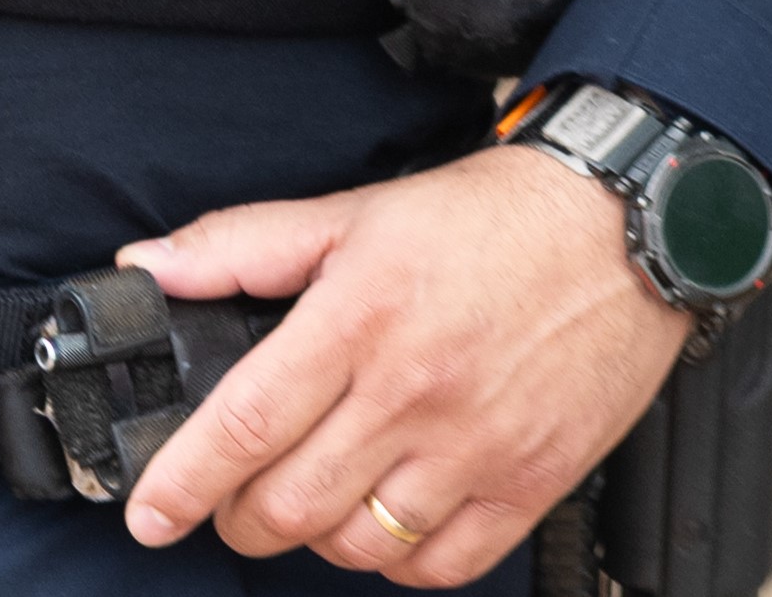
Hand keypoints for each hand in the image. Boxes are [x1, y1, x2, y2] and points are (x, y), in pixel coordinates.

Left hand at [113, 143, 695, 582]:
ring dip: (314, 538)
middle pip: (291, 502)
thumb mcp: (354, 210)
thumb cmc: (489, 219)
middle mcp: (415, 390)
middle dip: (238, 517)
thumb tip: (149, 265)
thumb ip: (242, 244)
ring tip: (309, 501)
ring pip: (359, 544)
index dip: (182, 479)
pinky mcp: (529, 482)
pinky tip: (385, 520)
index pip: (247, 420)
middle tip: (229, 500)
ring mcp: (476, 446)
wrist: (623, 227)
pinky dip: (397, 561)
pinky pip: (441, 566)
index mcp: (360, 315)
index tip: (148, 514)